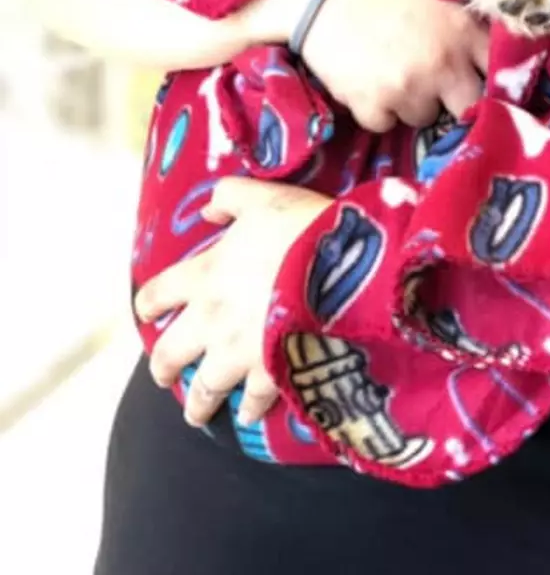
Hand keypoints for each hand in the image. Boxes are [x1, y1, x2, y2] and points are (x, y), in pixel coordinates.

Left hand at [134, 178, 330, 427]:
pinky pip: (253, 400)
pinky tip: (248, 415)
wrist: (339, 269)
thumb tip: (207, 210)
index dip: (149, 305)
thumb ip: (230, 197)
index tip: (148, 314)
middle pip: (170, 353)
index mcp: (205, 275)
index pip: (159, 294)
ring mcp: (239, 352)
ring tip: (197, 414)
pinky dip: (249, 409)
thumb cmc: (299, 228)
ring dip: (198, 403)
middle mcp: (211, 320)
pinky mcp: (271, 372)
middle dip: (163, 368)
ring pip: (205, 388)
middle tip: (163, 377)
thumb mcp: (263, 196)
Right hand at [248, 0, 488, 131]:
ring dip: (411, 102)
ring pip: (423, 117)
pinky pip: (384, 124)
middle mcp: (442, 63)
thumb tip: (480, 39)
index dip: (493, 78)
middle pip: (469, 107)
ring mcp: (407, 88)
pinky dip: (376, 109)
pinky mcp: (371, 105)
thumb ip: (458, 19)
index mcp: (461, 28)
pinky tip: (364, 81)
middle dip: (454, 99)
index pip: (499, 69)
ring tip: (390, 72)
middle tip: (434, 84)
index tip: (482, 80)